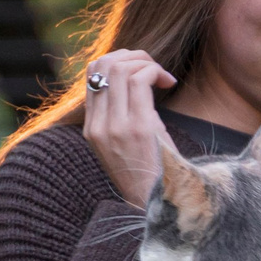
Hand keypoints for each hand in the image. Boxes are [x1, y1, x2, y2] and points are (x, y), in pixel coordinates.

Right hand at [81, 49, 177, 205]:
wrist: (159, 205)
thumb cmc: (151, 173)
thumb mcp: (128, 142)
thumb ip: (124, 114)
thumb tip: (136, 78)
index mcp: (92, 128)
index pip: (92, 74)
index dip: (118, 60)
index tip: (142, 70)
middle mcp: (97, 126)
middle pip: (102, 64)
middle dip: (132, 55)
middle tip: (155, 68)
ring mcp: (114, 127)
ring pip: (119, 68)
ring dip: (146, 62)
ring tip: (163, 77)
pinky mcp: (136, 128)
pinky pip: (139, 80)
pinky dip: (155, 71)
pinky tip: (169, 83)